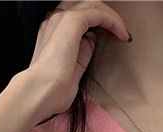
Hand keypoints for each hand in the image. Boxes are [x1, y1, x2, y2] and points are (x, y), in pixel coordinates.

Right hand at [23, 0, 130, 122]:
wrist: (39, 93)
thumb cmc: (51, 91)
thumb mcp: (73, 71)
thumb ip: (82, 53)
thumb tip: (91, 40)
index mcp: (51, 31)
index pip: (77, 17)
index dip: (97, 23)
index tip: (112, 39)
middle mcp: (54, 20)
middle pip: (86, 5)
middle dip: (105, 16)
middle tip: (120, 32)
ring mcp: (62, 18)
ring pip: (93, 5)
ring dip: (111, 17)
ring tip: (123, 33)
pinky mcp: (72, 21)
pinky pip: (98, 12)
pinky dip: (113, 21)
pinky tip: (122, 34)